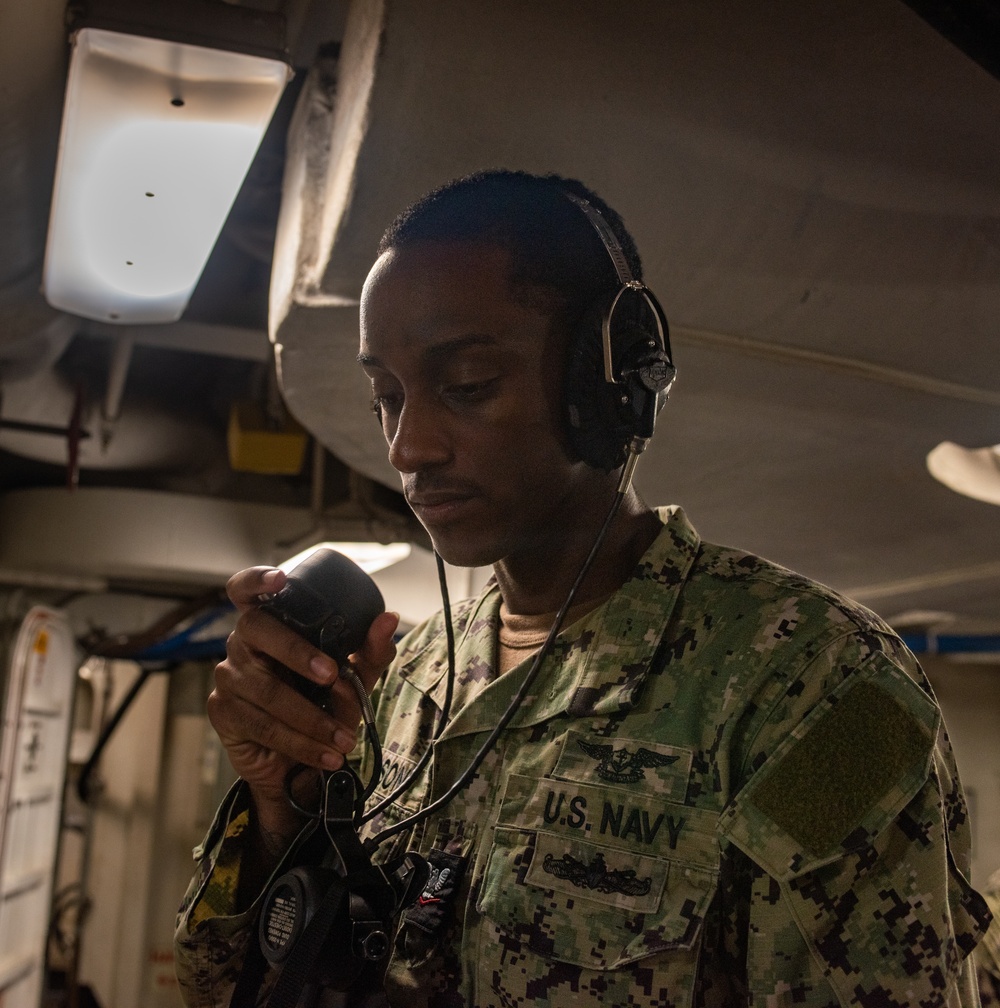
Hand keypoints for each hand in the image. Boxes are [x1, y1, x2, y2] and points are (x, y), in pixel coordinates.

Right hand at [209, 566, 398, 842]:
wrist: (296, 760)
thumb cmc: (322, 700)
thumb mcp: (353, 674)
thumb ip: (370, 649)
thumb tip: (389, 619)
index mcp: (270, 621)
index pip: (246, 589)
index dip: (257, 580)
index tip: (280, 579)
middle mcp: (242, 641)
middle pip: (257, 630)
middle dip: (297, 652)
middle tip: (332, 676)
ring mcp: (228, 676)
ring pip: (267, 690)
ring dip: (311, 718)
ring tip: (344, 738)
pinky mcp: (224, 713)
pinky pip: (262, 726)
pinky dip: (301, 743)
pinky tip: (326, 754)